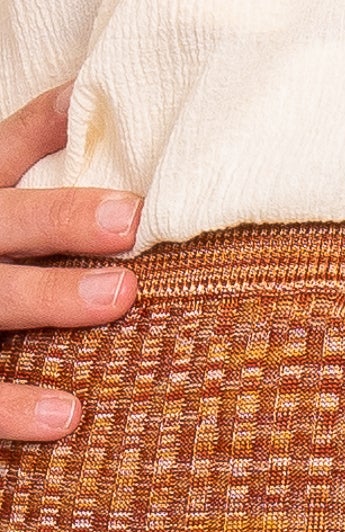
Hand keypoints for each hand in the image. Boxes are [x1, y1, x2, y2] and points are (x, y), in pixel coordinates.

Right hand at [0, 82, 142, 442]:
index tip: (97, 115)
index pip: (0, 158)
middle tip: (129, 219)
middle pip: (2, 222)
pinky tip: (69, 414)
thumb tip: (85, 103)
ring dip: (51, 295)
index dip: (42, 129)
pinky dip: (17, 407)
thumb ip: (25, 169)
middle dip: (60, 217)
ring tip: (119, 294)